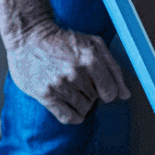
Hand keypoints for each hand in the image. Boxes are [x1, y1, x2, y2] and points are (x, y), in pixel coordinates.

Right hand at [5, 21, 130, 123]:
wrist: (29, 36)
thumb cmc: (64, 40)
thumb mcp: (93, 44)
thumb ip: (113, 68)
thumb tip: (125, 95)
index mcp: (90, 57)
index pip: (110, 92)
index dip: (105, 90)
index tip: (97, 83)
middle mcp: (75, 72)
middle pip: (95, 100)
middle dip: (90, 92)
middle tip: (77, 78)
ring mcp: (59, 84)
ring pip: (82, 110)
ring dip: (79, 102)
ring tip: (68, 86)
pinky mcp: (45, 94)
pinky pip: (67, 118)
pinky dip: (72, 115)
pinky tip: (67, 103)